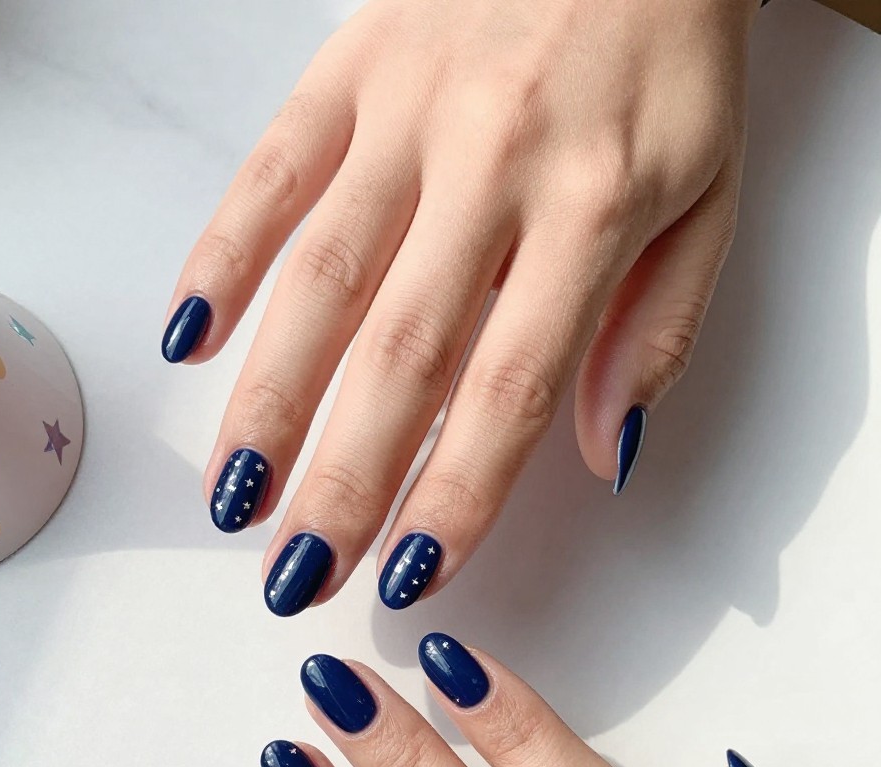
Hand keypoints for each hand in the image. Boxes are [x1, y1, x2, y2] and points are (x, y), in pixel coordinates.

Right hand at [165, 0, 758, 615]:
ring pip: (320, 276)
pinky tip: (190, 340)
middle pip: (401, 353)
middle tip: (299, 573)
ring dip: (268, 399)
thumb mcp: (708, 197)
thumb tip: (601, 454)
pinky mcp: (349, 66)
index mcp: (593, 207)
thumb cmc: (670, 58)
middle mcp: (492, 161)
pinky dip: (221, 254)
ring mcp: (409, 110)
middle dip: (344, 480)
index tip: (410, 576)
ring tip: (234, 496)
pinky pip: (270, 170)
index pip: (512, 388)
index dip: (456, 494)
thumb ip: (659, 331)